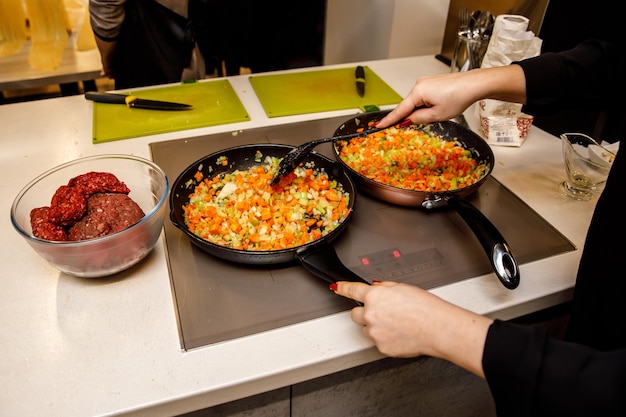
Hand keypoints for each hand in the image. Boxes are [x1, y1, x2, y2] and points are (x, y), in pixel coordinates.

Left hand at [331, 281, 491, 376]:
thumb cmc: (425, 308)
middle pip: (355, 313)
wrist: (437, 328)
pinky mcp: (381, 347)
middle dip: (364, 312)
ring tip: (397, 324)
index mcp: (375, 296)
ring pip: (366, 328)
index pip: (352, 290)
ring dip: (375, 326)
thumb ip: (384, 288)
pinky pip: (377, 341)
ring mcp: (374, 332)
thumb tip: (377, 289)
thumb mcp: (403, 287)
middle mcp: (370, 314)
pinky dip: (384, 337)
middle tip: (382, 313)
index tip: (336, 287)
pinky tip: (399, 333)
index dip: (342, 288)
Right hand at [376, 65, 526, 128]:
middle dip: (411, 117)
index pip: (399, 110)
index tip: (378, 125)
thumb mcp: (437, 115)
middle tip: (418, 125)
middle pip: (408, 106)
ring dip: (422, 111)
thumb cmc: (458, 97)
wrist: (474, 84)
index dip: (388, 120)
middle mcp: (419, 84)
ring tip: (438, 113)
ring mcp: (425, 82)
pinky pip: (423, 97)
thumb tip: (407, 121)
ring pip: (416, 102)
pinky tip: (438, 108)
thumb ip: (418, 119)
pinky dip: (426, 105)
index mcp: (417, 92)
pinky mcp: (432, 83)